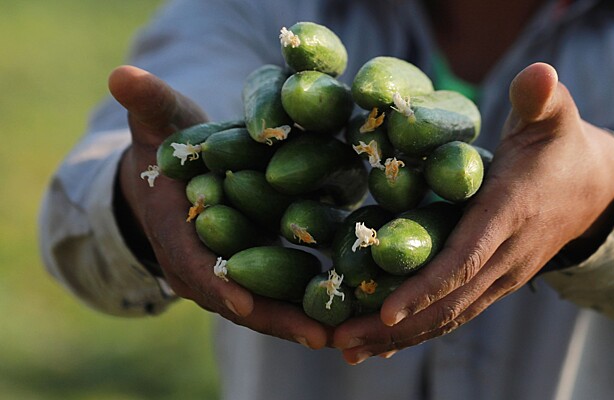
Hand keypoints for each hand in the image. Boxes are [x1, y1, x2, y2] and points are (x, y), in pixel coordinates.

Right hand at [110, 66, 328, 348]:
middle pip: (238, 299)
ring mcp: (229, 274)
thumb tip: (123, 75)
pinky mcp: (254, 270)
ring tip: (345, 334)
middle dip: (275, 319)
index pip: (193, 264)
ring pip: (265, 305)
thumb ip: (149, 103)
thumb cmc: (167, 146)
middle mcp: (202, 265)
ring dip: (301, 322)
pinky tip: (347, 311)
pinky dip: (308, 306)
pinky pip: (280, 293)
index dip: (215, 283)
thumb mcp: (159, 122)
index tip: (242, 301)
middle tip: (319, 336)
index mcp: (176, 234)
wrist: (173, 174)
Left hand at [333, 62, 613, 362]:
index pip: (466, 258)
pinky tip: (381, 344)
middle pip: (448, 302)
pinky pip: (454, 313)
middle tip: (338, 340)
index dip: (426, 286)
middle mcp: (506, 257)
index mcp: (511, 214)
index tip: (385, 312)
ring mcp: (501, 276)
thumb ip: (541, 97)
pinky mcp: (493, 282)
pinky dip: (417, 330)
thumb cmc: (560, 147)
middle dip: (393, 326)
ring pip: (448, 317)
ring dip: (398, 337)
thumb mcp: (554, 116)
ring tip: (346, 349)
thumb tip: (540, 73)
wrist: (594, 190)